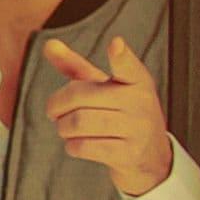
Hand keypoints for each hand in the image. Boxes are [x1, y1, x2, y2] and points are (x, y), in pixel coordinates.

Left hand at [43, 36, 172, 196]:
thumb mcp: (104, 88)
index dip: (120, 55)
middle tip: (53, 112)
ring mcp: (137, 129)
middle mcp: (140, 102)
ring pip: (78, 122)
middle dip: (56, 105)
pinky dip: (71, 145)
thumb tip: (49, 44)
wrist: (150, 156)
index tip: (115, 44)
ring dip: (62, 127)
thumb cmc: (119, 113)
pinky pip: (83, 146)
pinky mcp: (128, 154)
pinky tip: (76, 143)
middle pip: (79, 96)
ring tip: (65, 127)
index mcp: (137, 81)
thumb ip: (76, 67)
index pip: (128, 66)